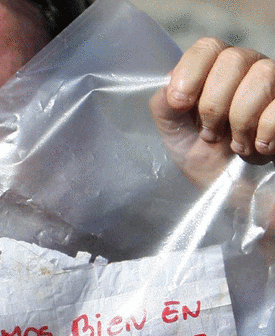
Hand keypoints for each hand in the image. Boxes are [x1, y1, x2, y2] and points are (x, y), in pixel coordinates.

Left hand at [150, 37, 274, 186]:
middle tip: (210, 134)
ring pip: (262, 76)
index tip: (180, 104)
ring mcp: (274, 84)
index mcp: (214, 72)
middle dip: (214, 104)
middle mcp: (247, 70)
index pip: (207, 47)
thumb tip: (166, 86)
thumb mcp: (175, 136)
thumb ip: (164, 107)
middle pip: (234, 59)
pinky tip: (260, 148)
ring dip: (241, 120)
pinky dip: (266, 131)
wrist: (233, 194)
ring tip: (235, 146)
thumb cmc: (204, 159)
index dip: (191, 72)